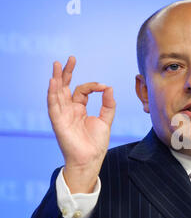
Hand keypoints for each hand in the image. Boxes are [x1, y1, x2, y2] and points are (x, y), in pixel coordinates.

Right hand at [47, 56, 115, 192]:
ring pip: (57, 93)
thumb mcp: (106, 120)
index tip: (104, 87)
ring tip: (57, 64)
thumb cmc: (97, 142)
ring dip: (56, 78)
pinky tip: (53, 81)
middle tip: (70, 58)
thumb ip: (108, 104)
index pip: (82, 90)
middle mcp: (69, 109)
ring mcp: (62, 114)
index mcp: (80, 108)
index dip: (93, 86)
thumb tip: (109, 87)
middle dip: (67, 73)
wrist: (91, 159)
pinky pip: (53, 105)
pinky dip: (53, 93)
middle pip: (65, 87)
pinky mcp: (58, 121)